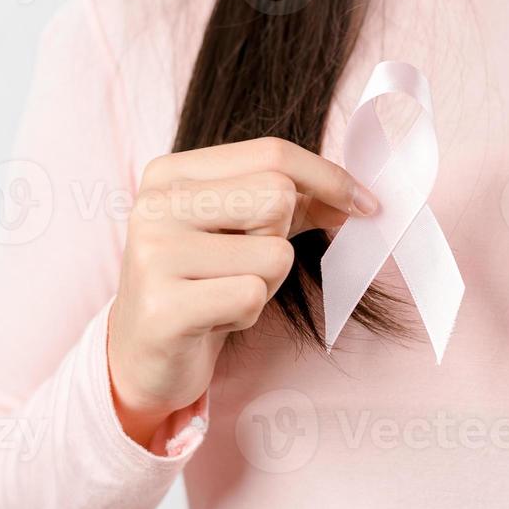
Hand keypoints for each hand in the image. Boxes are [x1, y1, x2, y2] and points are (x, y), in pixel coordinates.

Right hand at [107, 137, 377, 446]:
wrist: (142, 355)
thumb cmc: (200, 284)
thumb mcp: (238, 229)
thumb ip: (291, 202)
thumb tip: (357, 198)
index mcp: (169, 174)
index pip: (271, 153)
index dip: (328, 177)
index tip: (366, 204)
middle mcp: (154, 205)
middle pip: (276, 195)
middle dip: (281, 237)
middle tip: (245, 265)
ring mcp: (153, 256)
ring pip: (273, 253)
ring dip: (264, 283)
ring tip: (223, 294)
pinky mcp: (163, 309)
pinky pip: (250, 297)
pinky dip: (245, 315)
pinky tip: (213, 319)